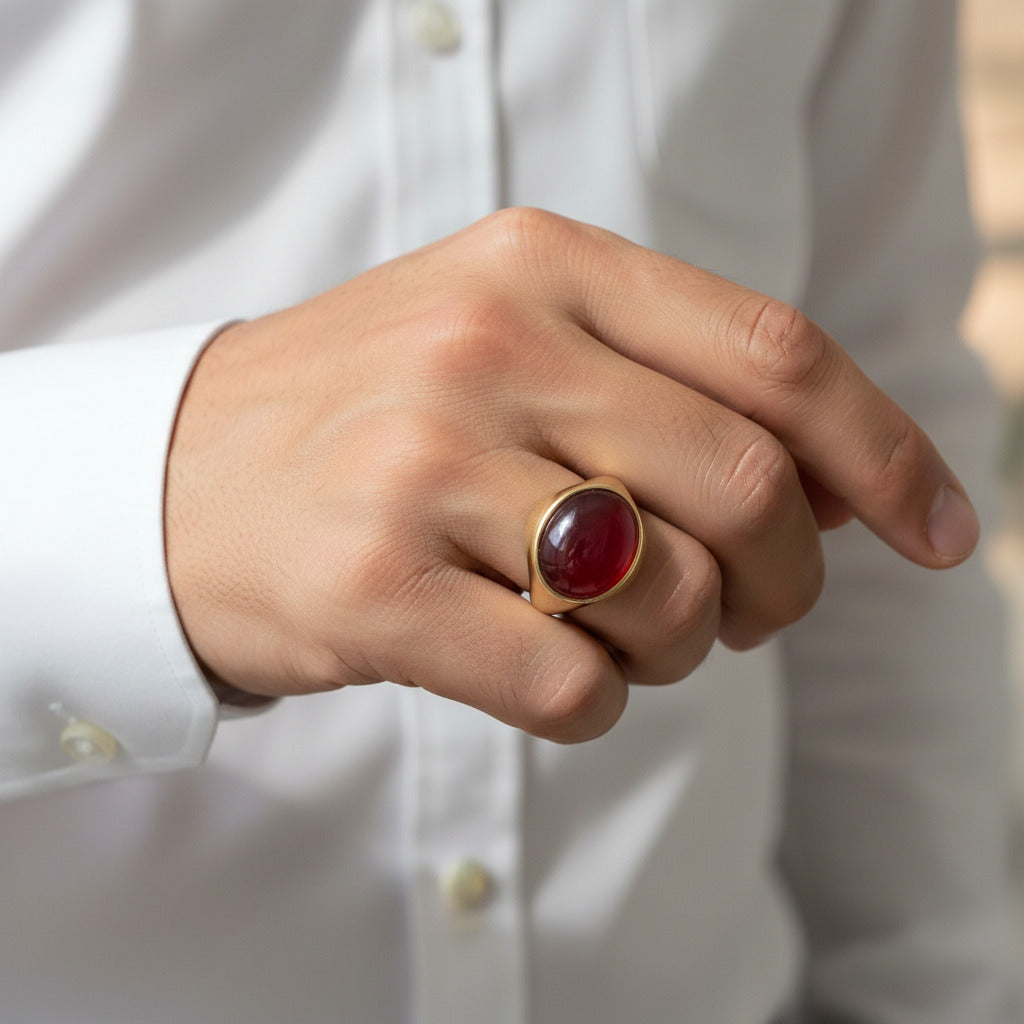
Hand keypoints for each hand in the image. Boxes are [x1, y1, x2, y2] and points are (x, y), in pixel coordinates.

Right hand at [164, 209, 977, 740]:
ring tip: (619, 636)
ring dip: (681, 650)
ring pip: (668, 601)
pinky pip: (571, 684)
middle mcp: (485, 346)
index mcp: (542, 266)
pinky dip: (596, 705)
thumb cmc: (373, 416)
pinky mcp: (372, 590)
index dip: (885, 454)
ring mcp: (422, 467)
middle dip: (789, 580)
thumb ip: (668, 385)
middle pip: (747, 487)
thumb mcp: (514, 340)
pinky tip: (545, 674)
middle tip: (753, 613)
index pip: (774, 355)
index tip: (941, 533)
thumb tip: (842, 483)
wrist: (175, 477)